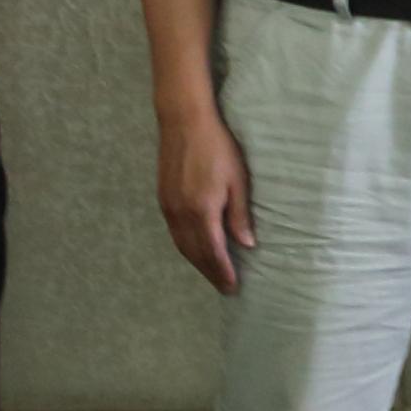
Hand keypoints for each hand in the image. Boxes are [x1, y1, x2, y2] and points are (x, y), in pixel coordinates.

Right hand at [157, 103, 255, 295]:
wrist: (184, 122)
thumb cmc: (218, 147)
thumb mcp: (238, 180)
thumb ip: (239, 215)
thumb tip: (246, 244)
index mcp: (202, 210)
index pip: (213, 251)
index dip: (223, 272)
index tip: (232, 287)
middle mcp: (181, 214)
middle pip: (195, 253)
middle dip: (210, 273)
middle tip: (224, 287)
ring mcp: (169, 207)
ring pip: (182, 245)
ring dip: (197, 263)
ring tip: (212, 274)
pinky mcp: (163, 200)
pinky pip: (174, 233)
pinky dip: (186, 247)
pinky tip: (196, 250)